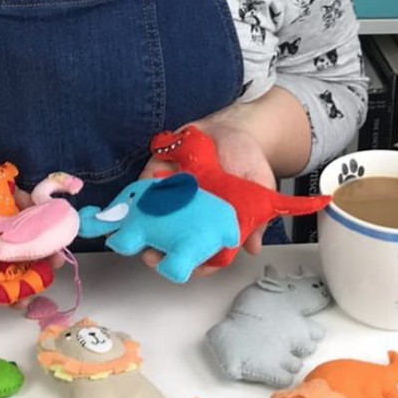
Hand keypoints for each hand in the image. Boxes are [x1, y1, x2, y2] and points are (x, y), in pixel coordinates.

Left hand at [139, 114, 276, 277]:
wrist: (231, 128)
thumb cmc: (246, 161)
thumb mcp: (259, 188)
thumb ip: (257, 216)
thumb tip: (253, 246)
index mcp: (213, 222)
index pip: (203, 252)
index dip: (195, 264)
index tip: (188, 269)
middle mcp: (189, 213)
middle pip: (171, 240)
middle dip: (160, 251)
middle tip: (154, 256)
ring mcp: (172, 195)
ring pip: (152, 218)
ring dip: (142, 226)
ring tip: (140, 233)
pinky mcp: (158, 173)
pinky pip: (144, 185)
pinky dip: (139, 192)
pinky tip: (138, 199)